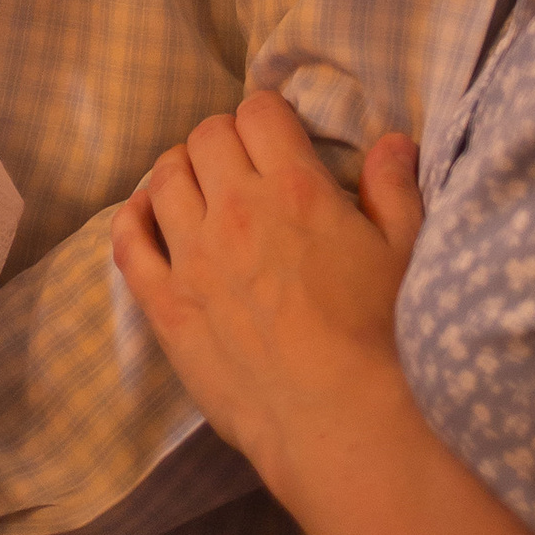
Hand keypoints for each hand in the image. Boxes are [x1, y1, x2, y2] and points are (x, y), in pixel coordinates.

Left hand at [111, 90, 422, 505]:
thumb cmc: (383, 338)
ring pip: (163, 178)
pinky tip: (147, 217)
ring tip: (198, 187)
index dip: (267, 116)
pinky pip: (129, 242)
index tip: (276, 135)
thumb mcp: (405, 253)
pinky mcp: (166, 304)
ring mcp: (193, 257)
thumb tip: (392, 141)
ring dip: (179, 171)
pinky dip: (133, 218)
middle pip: (206, 137)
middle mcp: (235, 211)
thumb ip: (394, 189)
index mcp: (294, 188)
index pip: (259, 112)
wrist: (341, 421)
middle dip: (223, 139)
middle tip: (240, 166)